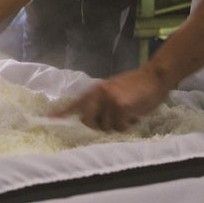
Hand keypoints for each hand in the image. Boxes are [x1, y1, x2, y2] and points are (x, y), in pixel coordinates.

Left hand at [52, 68, 170, 130]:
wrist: (154, 77)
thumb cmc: (136, 86)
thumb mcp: (114, 90)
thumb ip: (102, 102)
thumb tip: (93, 120)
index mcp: (96, 90)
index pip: (76, 103)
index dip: (63, 112)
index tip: (49, 118)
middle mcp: (98, 93)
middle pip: (88, 121)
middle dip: (99, 126)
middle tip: (115, 119)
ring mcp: (109, 99)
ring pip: (106, 127)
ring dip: (118, 125)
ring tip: (128, 113)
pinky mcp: (120, 106)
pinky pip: (120, 126)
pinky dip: (128, 124)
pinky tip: (134, 114)